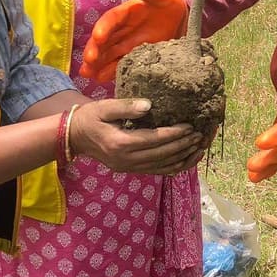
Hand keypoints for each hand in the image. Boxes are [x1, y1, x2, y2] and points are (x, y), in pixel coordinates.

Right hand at [69, 97, 203, 175]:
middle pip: (162, 155)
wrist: (75, 137)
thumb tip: (149, 105)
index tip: (190, 126)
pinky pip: (156, 171)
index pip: (154, 140)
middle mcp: (126, 160)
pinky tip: (186, 160)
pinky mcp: (131, 170)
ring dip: (183, 158)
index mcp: (120, 143)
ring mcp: (128, 168)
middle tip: (201, 136)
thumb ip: (126, 106)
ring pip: (162, 167)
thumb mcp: (105, 107)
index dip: (175, 134)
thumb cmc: (91, 117)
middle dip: (184, 146)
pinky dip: (173, 167)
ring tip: (199, 148)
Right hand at [80, 0, 187, 82]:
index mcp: (126, 13)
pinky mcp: (133, 57)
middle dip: (94, 50)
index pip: (111, 20)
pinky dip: (110, 71)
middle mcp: (122, 29)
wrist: (183, 22)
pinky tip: (101, 78)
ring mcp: (126, 45)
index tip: (97, 38)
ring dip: (96, 63)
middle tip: (88, 62)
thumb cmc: (170, 5)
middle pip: (104, 40)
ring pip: (107, 54)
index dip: (103, 28)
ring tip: (87, 73)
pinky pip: (119, 64)